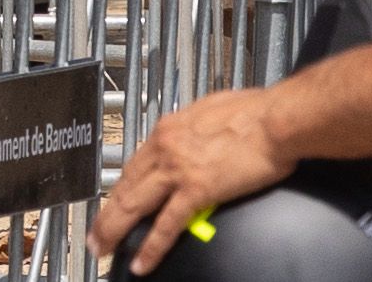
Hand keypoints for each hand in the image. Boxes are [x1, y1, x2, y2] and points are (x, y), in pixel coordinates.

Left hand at [90, 87, 297, 273]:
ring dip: (114, 231)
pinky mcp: (196, 190)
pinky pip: (166, 225)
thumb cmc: (255, 112)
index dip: (120, 188)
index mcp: (169, 128)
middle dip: (106, 214)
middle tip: (95, 235)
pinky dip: (151, 247)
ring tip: (104, 249)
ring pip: (133, 205)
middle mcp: (165, 147)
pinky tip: (142, 262)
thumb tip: (195, 133)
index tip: (114, 202)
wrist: (276, 120)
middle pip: (124, 186)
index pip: (134, 164)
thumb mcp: (211, 110)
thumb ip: (195, 127)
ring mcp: (177, 170)